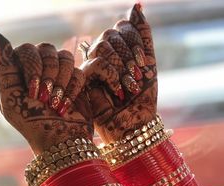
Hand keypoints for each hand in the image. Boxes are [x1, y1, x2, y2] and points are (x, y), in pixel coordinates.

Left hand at [0, 30, 92, 154]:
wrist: (60, 141)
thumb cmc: (33, 123)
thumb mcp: (11, 97)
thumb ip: (4, 66)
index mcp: (21, 72)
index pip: (28, 49)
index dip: (33, 67)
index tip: (33, 92)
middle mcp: (41, 70)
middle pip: (48, 49)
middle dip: (48, 77)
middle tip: (45, 99)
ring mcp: (60, 75)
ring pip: (66, 57)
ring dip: (61, 83)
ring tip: (56, 103)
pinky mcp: (77, 83)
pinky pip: (79, 72)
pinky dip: (73, 90)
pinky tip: (66, 105)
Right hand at [81, 4, 156, 143]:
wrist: (134, 126)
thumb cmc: (142, 100)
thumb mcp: (148, 65)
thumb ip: (143, 37)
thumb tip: (136, 5)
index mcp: (118, 51)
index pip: (123, 27)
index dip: (135, 41)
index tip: (144, 65)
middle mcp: (103, 56)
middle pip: (112, 33)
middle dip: (130, 55)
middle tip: (138, 78)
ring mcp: (92, 67)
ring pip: (104, 45)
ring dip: (122, 66)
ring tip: (130, 88)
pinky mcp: (84, 81)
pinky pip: (97, 63)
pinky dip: (113, 75)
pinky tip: (118, 90)